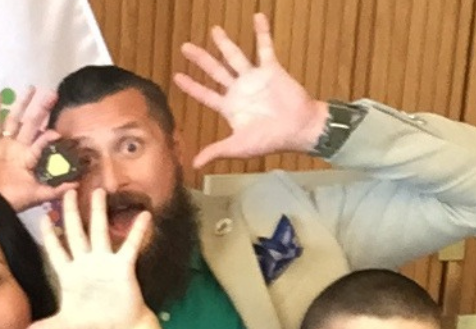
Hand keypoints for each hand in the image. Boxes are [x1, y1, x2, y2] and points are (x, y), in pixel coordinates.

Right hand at [0, 86, 72, 212]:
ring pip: (15, 119)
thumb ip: (57, 189)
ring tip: (32, 88)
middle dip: (42, 110)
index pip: (43, 141)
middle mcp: (19, 148)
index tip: (59, 132)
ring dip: (22, 104)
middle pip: (32, 124)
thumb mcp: (38, 195)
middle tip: (52, 95)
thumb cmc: (12, 200)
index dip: (50, 135)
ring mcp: (5, 143)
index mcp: (30, 158)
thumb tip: (78, 184)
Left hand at [27, 189, 150, 328]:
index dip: (49, 235)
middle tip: (68, 191)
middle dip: (72, 213)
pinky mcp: (123, 266)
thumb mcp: (65, 324)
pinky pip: (130, 246)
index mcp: (69, 274)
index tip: (42, 217)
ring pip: (100, 232)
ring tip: (99, 191)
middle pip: (76, 233)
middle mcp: (85, 263)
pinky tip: (144, 215)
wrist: (120, 328)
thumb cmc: (93, 323)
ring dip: (99, 212)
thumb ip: (45, 327)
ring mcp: (104, 262)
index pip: (55, 250)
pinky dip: (137, 231)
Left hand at [174, 13, 327, 168]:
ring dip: (224, 43)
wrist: (298, 130)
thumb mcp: (238, 147)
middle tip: (185, 47)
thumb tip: (193, 164)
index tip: (177, 76)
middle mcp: (239, 90)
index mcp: (230, 107)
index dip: (191, 85)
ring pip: (235, 57)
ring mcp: (254, 78)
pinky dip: (262, 33)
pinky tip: (257, 17)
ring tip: (214, 30)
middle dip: (200, 59)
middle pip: (215, 71)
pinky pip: (265, 48)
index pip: (205, 94)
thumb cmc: (270, 140)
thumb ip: (216, 150)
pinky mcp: (271, 70)